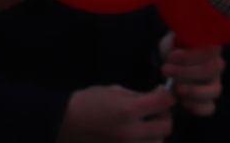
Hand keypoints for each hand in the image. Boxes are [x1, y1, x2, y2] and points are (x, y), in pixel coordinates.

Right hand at [56, 85, 174, 141]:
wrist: (62, 123)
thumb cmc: (87, 102)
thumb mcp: (114, 91)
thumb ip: (139, 95)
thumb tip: (159, 96)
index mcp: (128, 110)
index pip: (165, 103)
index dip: (167, 96)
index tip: (162, 94)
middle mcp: (130, 132)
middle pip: (166, 127)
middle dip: (163, 116)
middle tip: (154, 111)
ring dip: (155, 134)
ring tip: (143, 127)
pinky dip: (141, 142)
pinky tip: (134, 136)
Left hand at [158, 33, 224, 116]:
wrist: (171, 62)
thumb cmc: (176, 47)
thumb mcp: (177, 37)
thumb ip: (180, 35)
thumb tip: (177, 37)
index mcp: (212, 47)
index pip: (212, 50)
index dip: (191, 55)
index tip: (171, 56)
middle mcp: (217, 64)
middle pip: (213, 69)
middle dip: (187, 71)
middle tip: (165, 69)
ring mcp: (214, 83)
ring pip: (216, 90)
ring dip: (194, 90)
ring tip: (176, 88)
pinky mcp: (208, 99)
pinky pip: (209, 107)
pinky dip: (197, 107)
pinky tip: (182, 101)